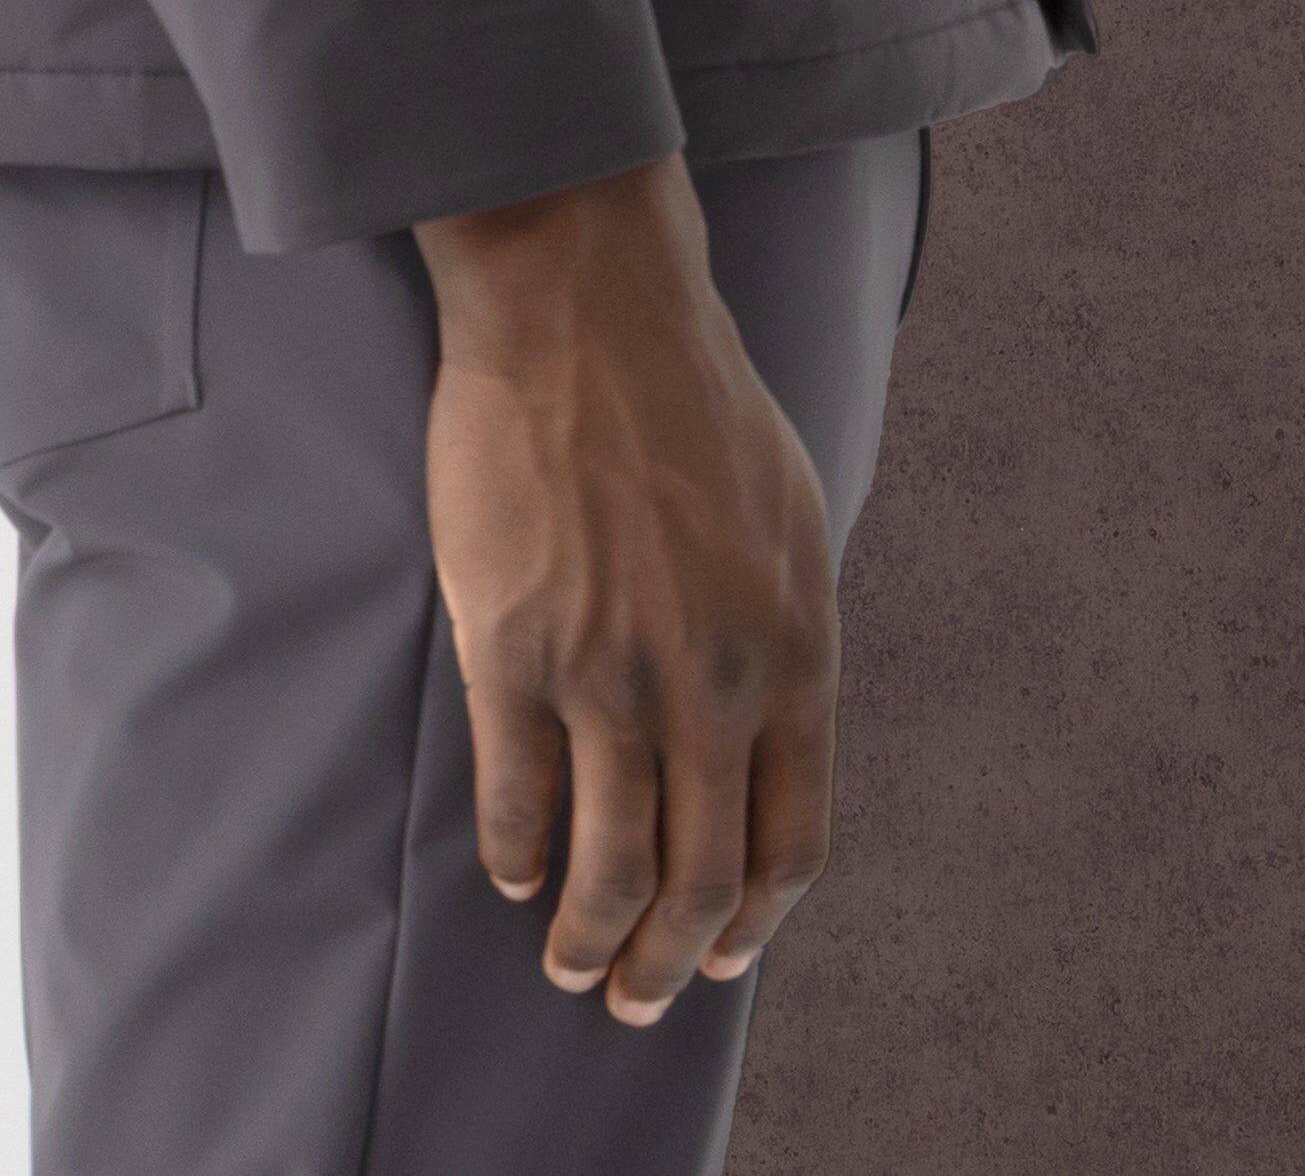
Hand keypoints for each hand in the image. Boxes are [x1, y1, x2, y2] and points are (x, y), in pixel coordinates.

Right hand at [411, 153, 839, 1025]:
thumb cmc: (694, 396)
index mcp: (793, 652)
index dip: (755, 919)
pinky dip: (515, 855)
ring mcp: (610, 673)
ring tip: (567, 961)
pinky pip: (516, 797)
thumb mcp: (793, 519)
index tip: (725, 953)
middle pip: (698, 880)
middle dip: (666, 964)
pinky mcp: (514, 649)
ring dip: (587, 937)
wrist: (588, 307)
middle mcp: (712, 684)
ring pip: (606, 865)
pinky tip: (511, 871)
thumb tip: (773, 724)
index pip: (790, 843)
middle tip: (634, 998)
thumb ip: (784, 633)